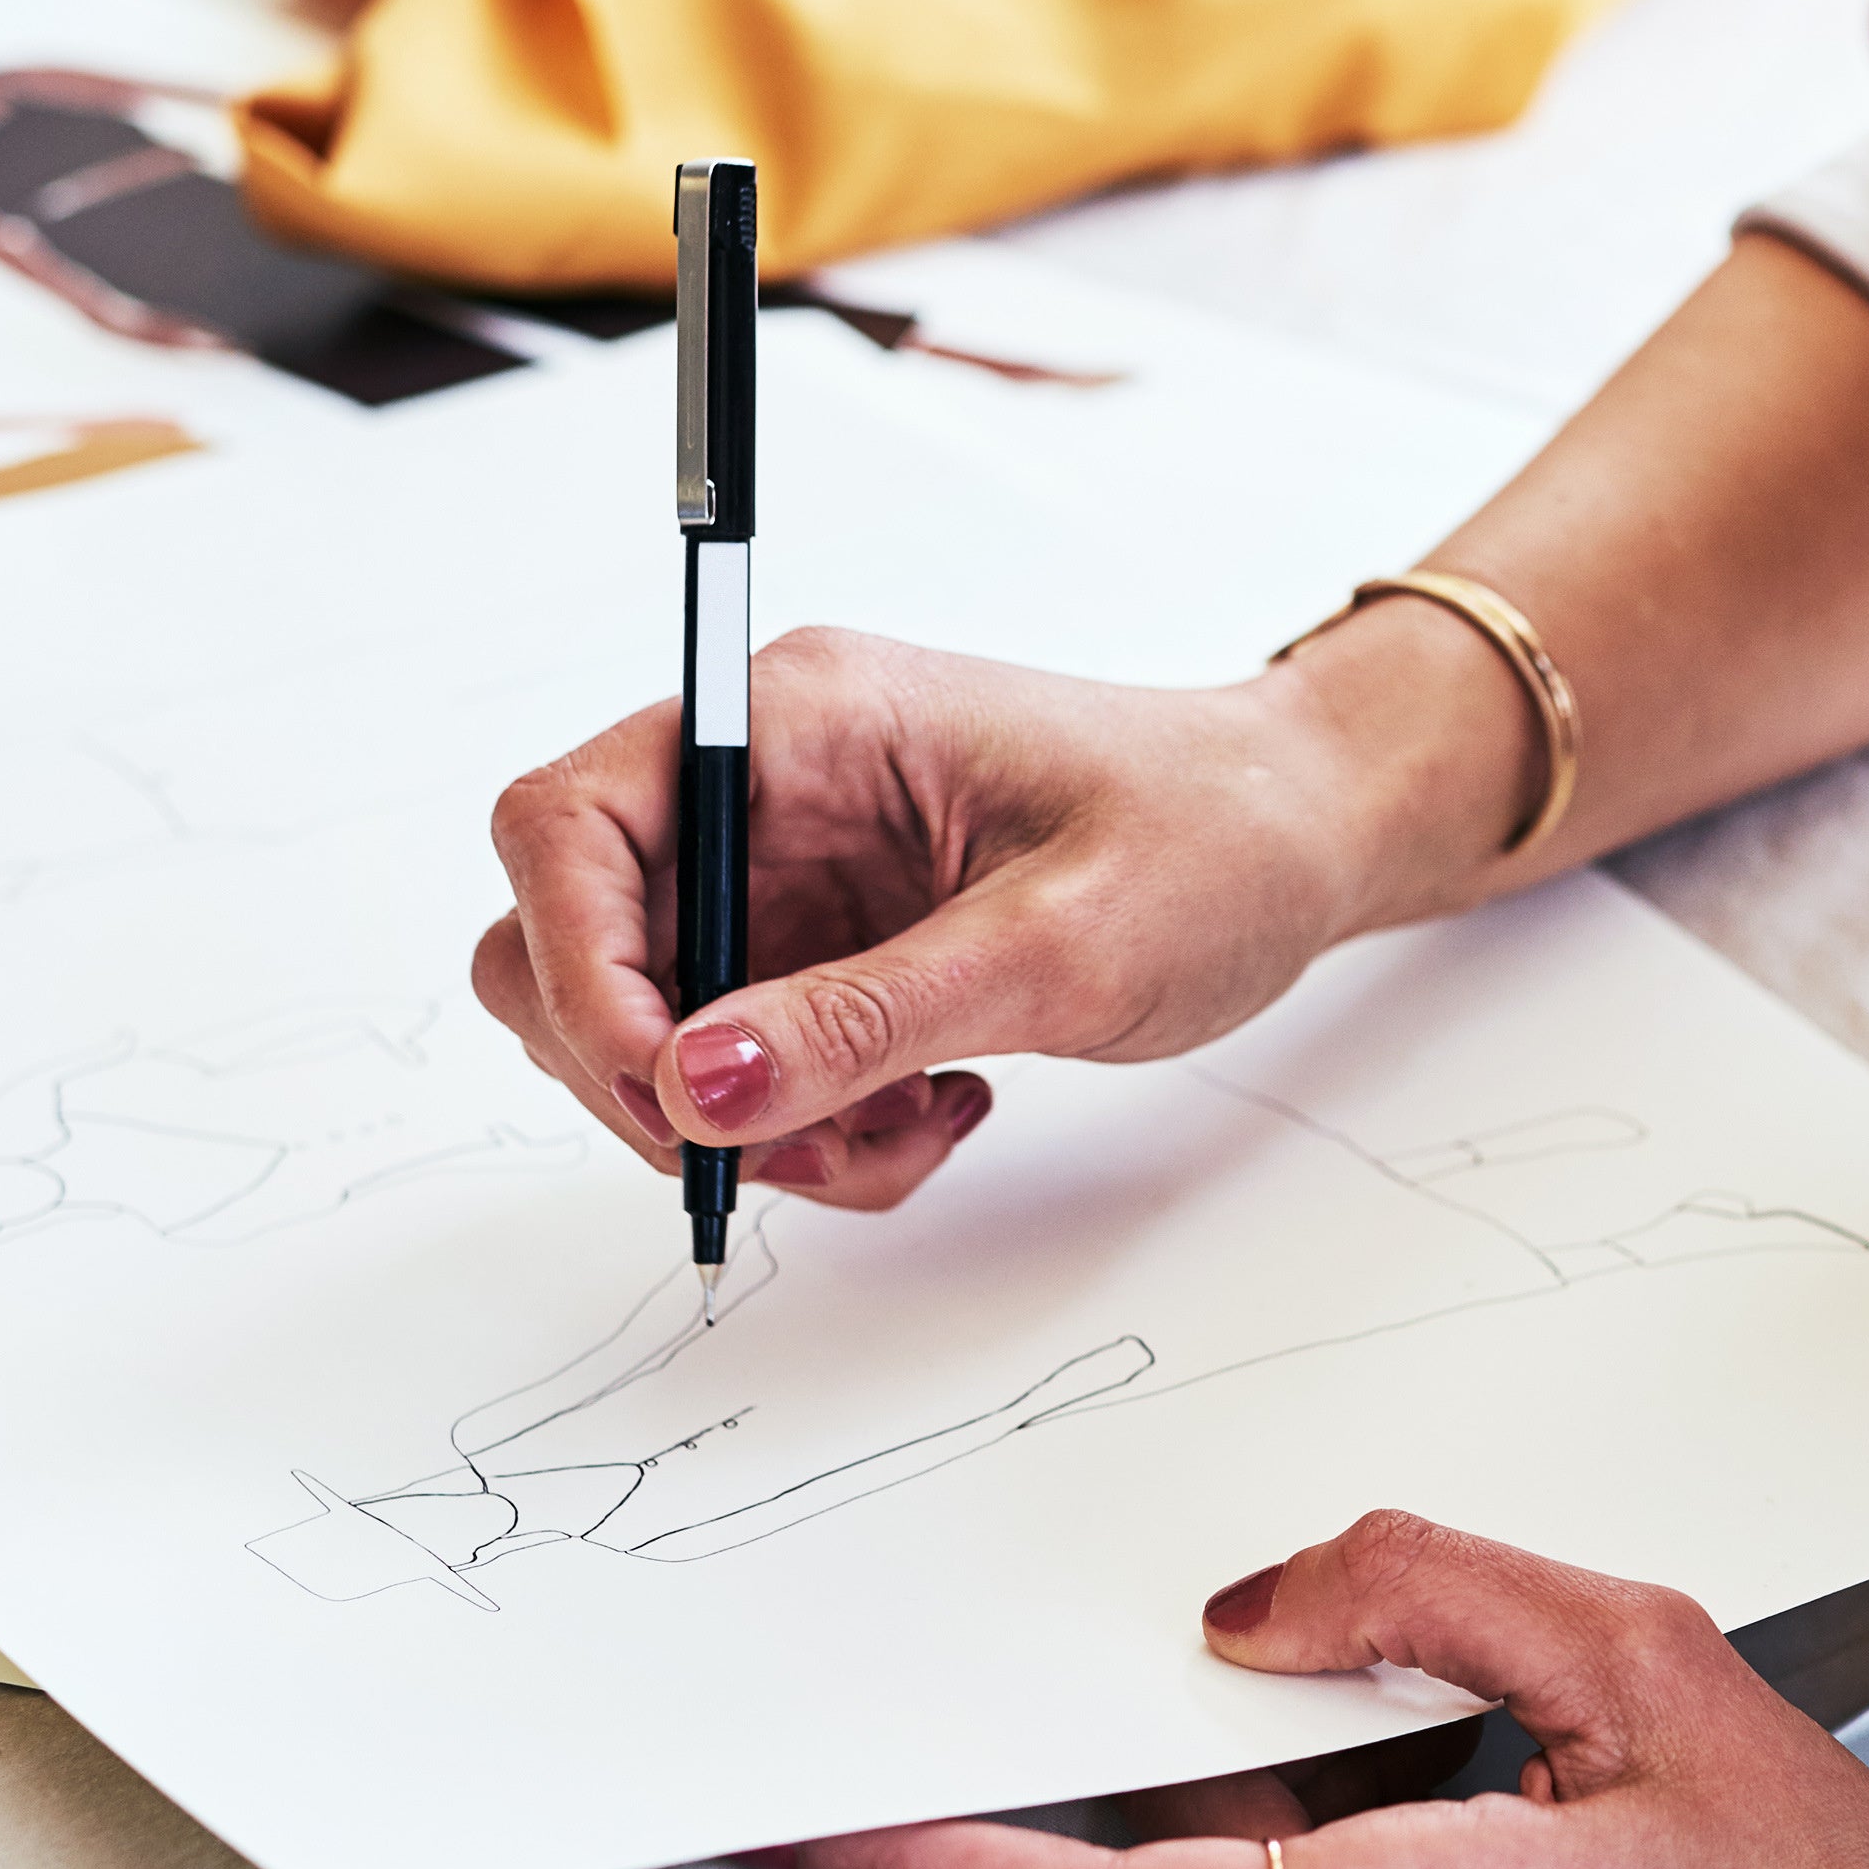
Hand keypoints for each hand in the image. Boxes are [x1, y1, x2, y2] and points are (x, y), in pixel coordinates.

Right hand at [467, 620, 1526, 1210]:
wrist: (1301, 840)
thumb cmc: (1211, 835)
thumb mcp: (1056, 942)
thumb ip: (868, 1016)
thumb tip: (699, 1084)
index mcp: (793, 722)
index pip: (568, 825)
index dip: (576, 965)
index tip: (667, 1087)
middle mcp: (760, 792)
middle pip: (574, 944)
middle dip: (659, 1079)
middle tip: (796, 1147)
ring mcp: (781, 876)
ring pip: (657, 1036)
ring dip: (753, 1128)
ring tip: (906, 1134)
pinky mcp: (819, 953)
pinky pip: (744, 1074)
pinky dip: (812, 1133)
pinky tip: (934, 1113)